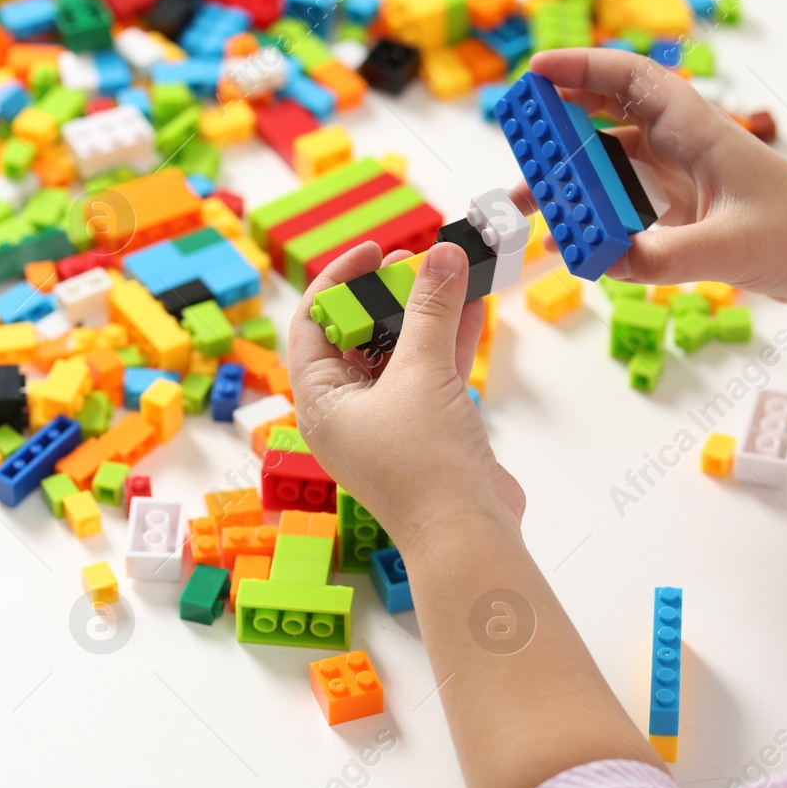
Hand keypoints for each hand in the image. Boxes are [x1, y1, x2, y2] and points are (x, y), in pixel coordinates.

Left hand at [288, 241, 525, 547]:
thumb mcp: (422, 373)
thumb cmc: (426, 468)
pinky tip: (473, 303)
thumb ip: (431, 309)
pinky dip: (450, 340)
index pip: (312, 326)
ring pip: (401, 352)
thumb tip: (442, 254)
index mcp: (321, 403)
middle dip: (388, 294)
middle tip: (415, 260)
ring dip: (425, 313)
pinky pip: (432, 373)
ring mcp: (389, 422)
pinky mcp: (428, 430)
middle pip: (358, 335)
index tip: (373, 251)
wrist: (468, 536)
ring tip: (449, 271)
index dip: (338, 281)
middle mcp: (348, 413)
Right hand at [510, 48, 786, 302]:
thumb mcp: (727, 248)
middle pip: (605, 118)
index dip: (580, 67)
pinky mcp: (681, 210)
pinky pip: (622, 204)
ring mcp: (679, 177)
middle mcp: (681, 146)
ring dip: (567, 179)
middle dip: (555, 126)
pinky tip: (571, 239)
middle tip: (515, 142)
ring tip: (527, 202)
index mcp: (696, 130)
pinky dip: (592, 215)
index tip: (533, 73)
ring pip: (608, 164)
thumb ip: (660, 257)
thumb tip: (598, 262)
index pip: (629, 80)